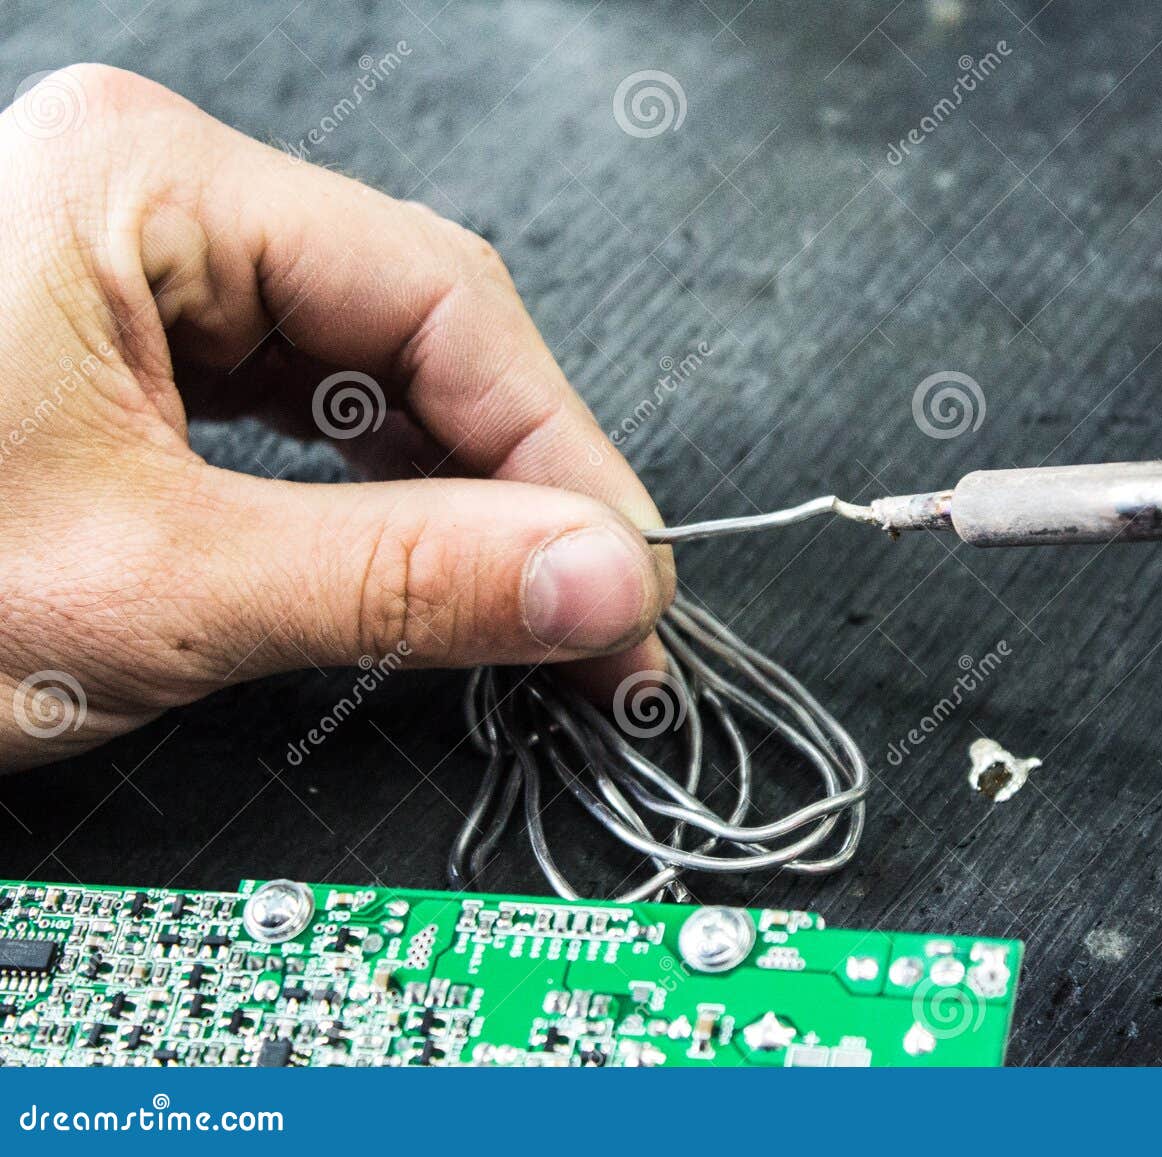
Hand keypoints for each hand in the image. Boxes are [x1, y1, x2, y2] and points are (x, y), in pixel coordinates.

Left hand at [0, 65, 672, 768]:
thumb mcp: (154, 588)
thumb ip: (401, 581)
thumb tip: (586, 582)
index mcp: (147, 182)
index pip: (444, 301)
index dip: (561, 455)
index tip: (623, 580)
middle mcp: (150, 198)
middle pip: (420, 331)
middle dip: (519, 484)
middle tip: (590, 614)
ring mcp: (139, 268)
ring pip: (373, 371)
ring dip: (459, 496)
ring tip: (519, 603)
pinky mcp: (131, 344)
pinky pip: (308, 405)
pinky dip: (378, 495)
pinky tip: (422, 558)